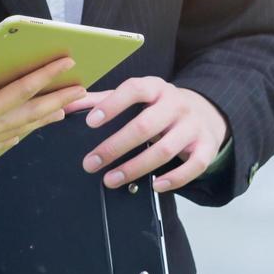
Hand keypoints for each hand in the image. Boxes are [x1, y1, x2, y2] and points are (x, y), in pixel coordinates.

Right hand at [0, 57, 85, 208]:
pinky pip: (4, 140)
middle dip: (57, 98)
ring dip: (44, 117)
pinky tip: (20, 135)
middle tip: (82, 90)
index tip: (65, 63)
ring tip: (63, 111)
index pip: (20, 91)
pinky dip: (18, 134)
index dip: (44, 75)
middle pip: (30, 111)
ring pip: (21, 126)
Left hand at [65, 77, 227, 192]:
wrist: (205, 112)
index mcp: (155, 87)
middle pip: (145, 125)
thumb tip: (67, 104)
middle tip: (91, 163)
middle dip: (115, 146)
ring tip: (110, 180)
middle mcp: (176, 104)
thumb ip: (102, 99)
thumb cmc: (159, 105)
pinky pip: (193, 166)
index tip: (90, 123)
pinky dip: (174, 179)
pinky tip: (154, 186)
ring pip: (164, 149)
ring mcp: (193, 126)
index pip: (134, 90)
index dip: (112, 105)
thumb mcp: (136, 97)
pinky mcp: (207, 147)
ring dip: (135, 167)